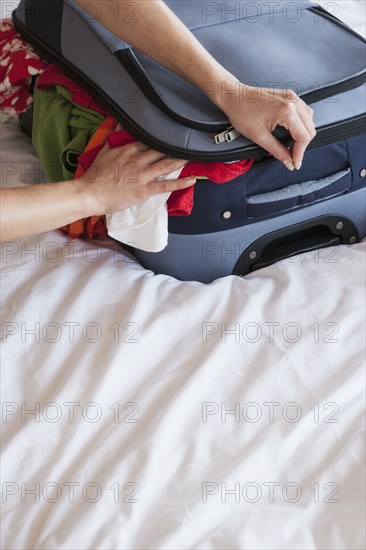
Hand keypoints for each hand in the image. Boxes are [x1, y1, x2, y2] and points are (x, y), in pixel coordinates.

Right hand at [77, 140, 195, 215]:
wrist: (89, 193)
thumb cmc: (96, 175)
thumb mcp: (104, 150)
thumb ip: (114, 135)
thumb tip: (118, 121)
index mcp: (129, 149)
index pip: (150, 139)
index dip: (163, 138)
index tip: (174, 135)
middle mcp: (138, 159)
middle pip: (162, 149)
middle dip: (177, 147)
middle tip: (190, 144)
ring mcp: (142, 175)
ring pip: (167, 164)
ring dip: (182, 160)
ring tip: (194, 156)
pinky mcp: (144, 189)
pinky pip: (165, 185)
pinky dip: (180, 183)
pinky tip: (192, 180)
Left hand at [221, 84, 315, 169]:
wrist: (233, 97)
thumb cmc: (241, 112)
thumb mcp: (259, 137)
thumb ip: (277, 151)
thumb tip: (288, 161)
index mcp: (286, 111)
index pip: (303, 136)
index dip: (300, 153)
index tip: (295, 163)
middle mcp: (292, 101)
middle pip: (310, 128)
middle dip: (302, 145)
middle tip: (292, 157)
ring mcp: (292, 96)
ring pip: (309, 120)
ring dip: (303, 134)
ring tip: (292, 145)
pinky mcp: (289, 95)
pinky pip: (303, 111)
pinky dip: (301, 124)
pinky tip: (292, 132)